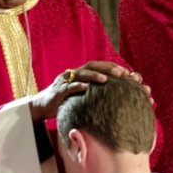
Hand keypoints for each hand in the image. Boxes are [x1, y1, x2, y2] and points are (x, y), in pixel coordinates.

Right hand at [28, 61, 143, 121]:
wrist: (43, 106)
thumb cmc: (67, 102)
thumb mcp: (84, 97)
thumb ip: (97, 95)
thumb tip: (121, 101)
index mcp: (83, 74)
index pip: (102, 67)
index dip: (115, 68)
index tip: (129, 74)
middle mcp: (75, 73)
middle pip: (93, 66)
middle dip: (108, 68)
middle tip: (122, 74)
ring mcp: (66, 80)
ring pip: (81, 73)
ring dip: (94, 75)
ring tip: (105, 79)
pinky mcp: (58, 90)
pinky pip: (68, 86)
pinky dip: (77, 86)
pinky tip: (85, 88)